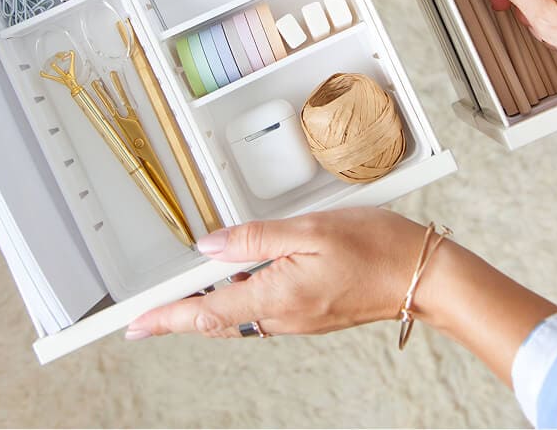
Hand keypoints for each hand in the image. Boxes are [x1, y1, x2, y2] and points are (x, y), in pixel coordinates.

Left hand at [125, 207, 556, 387]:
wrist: (420, 275)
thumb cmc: (375, 246)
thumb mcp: (311, 230)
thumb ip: (256, 239)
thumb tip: (211, 246)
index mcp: (278, 296)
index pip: (208, 311)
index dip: (168, 318)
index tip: (136, 325)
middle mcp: (283, 315)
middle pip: (218, 317)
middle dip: (180, 315)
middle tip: (147, 312)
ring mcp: (297, 318)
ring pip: (238, 314)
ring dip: (208, 306)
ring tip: (182, 293)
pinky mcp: (309, 312)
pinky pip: (261, 309)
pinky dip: (238, 299)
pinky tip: (236, 280)